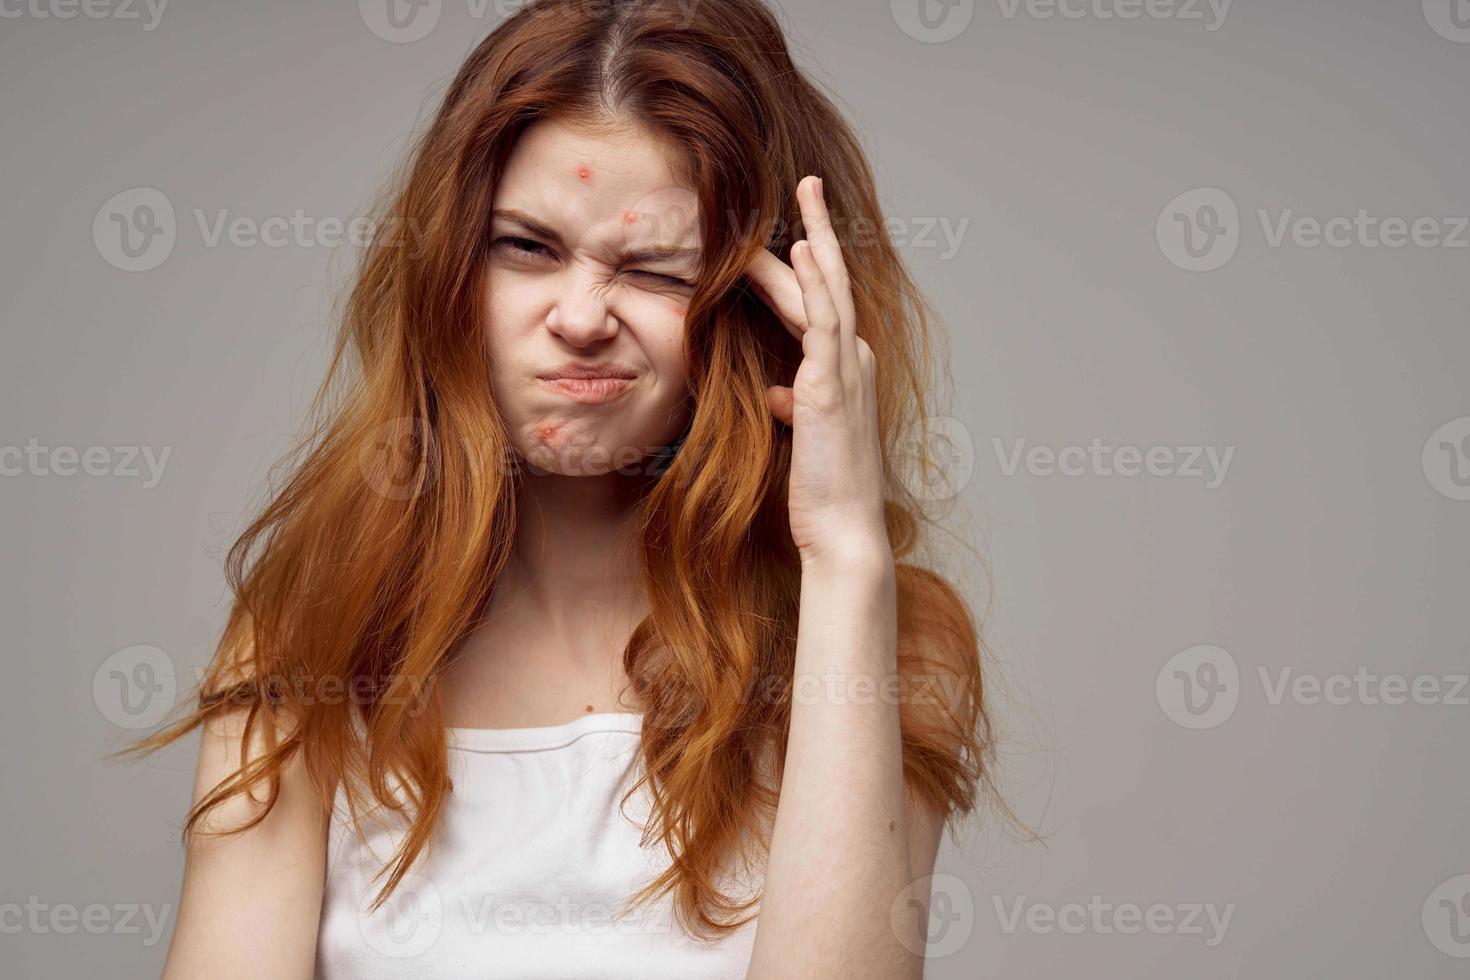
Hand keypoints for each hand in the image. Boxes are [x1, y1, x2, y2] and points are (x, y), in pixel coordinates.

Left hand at [744, 175, 888, 566]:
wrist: (842, 529)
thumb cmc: (822, 489)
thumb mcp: (802, 436)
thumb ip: (792, 404)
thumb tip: (775, 392)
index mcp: (844, 369)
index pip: (823, 302)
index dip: (807, 262)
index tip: (789, 228)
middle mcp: (852, 359)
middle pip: (831, 280)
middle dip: (819, 228)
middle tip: (807, 182)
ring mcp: (845, 368)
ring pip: (827, 288)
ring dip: (815, 237)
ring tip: (802, 193)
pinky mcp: (829, 384)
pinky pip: (820, 319)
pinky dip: (811, 281)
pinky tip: (795, 249)